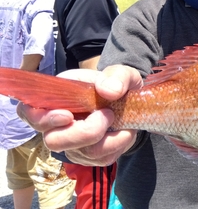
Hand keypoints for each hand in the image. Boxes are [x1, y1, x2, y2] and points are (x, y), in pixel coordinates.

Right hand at [17, 65, 142, 165]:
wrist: (132, 101)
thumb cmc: (118, 85)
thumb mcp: (121, 73)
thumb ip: (116, 77)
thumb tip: (109, 90)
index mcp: (58, 97)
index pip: (30, 112)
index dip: (42, 118)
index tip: (67, 116)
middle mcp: (58, 124)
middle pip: (54, 141)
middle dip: (85, 132)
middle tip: (109, 114)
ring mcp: (73, 143)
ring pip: (81, 153)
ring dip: (109, 139)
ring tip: (121, 120)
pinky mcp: (89, 156)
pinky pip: (101, 160)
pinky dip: (119, 145)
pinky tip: (126, 131)